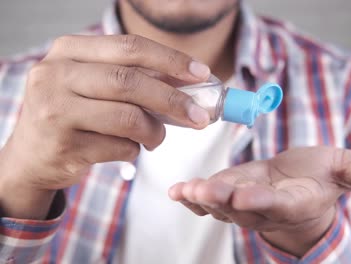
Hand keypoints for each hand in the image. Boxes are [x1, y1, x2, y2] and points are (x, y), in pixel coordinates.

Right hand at [0, 34, 210, 218]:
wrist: (31, 157)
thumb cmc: (73, 115)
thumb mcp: (94, 86)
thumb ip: (132, 79)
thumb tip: (189, 84)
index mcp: (69, 51)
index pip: (129, 46)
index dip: (171, 60)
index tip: (201, 74)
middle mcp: (56, 75)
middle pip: (130, 81)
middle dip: (173, 100)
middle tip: (200, 116)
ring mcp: (55, 110)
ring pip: (128, 117)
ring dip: (155, 131)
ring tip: (157, 138)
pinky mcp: (62, 145)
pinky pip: (119, 147)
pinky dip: (135, 151)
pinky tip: (129, 149)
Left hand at [169, 146, 350, 255]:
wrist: (298, 192)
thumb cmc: (321, 179)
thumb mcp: (345, 170)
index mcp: (295, 202)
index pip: (278, 205)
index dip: (262, 200)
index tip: (247, 193)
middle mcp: (266, 209)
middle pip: (242, 208)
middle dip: (223, 200)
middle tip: (205, 190)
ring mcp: (243, 205)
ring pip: (220, 205)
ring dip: (202, 198)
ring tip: (185, 190)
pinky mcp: (228, 196)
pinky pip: (207, 200)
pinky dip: (191, 196)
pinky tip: (176, 190)